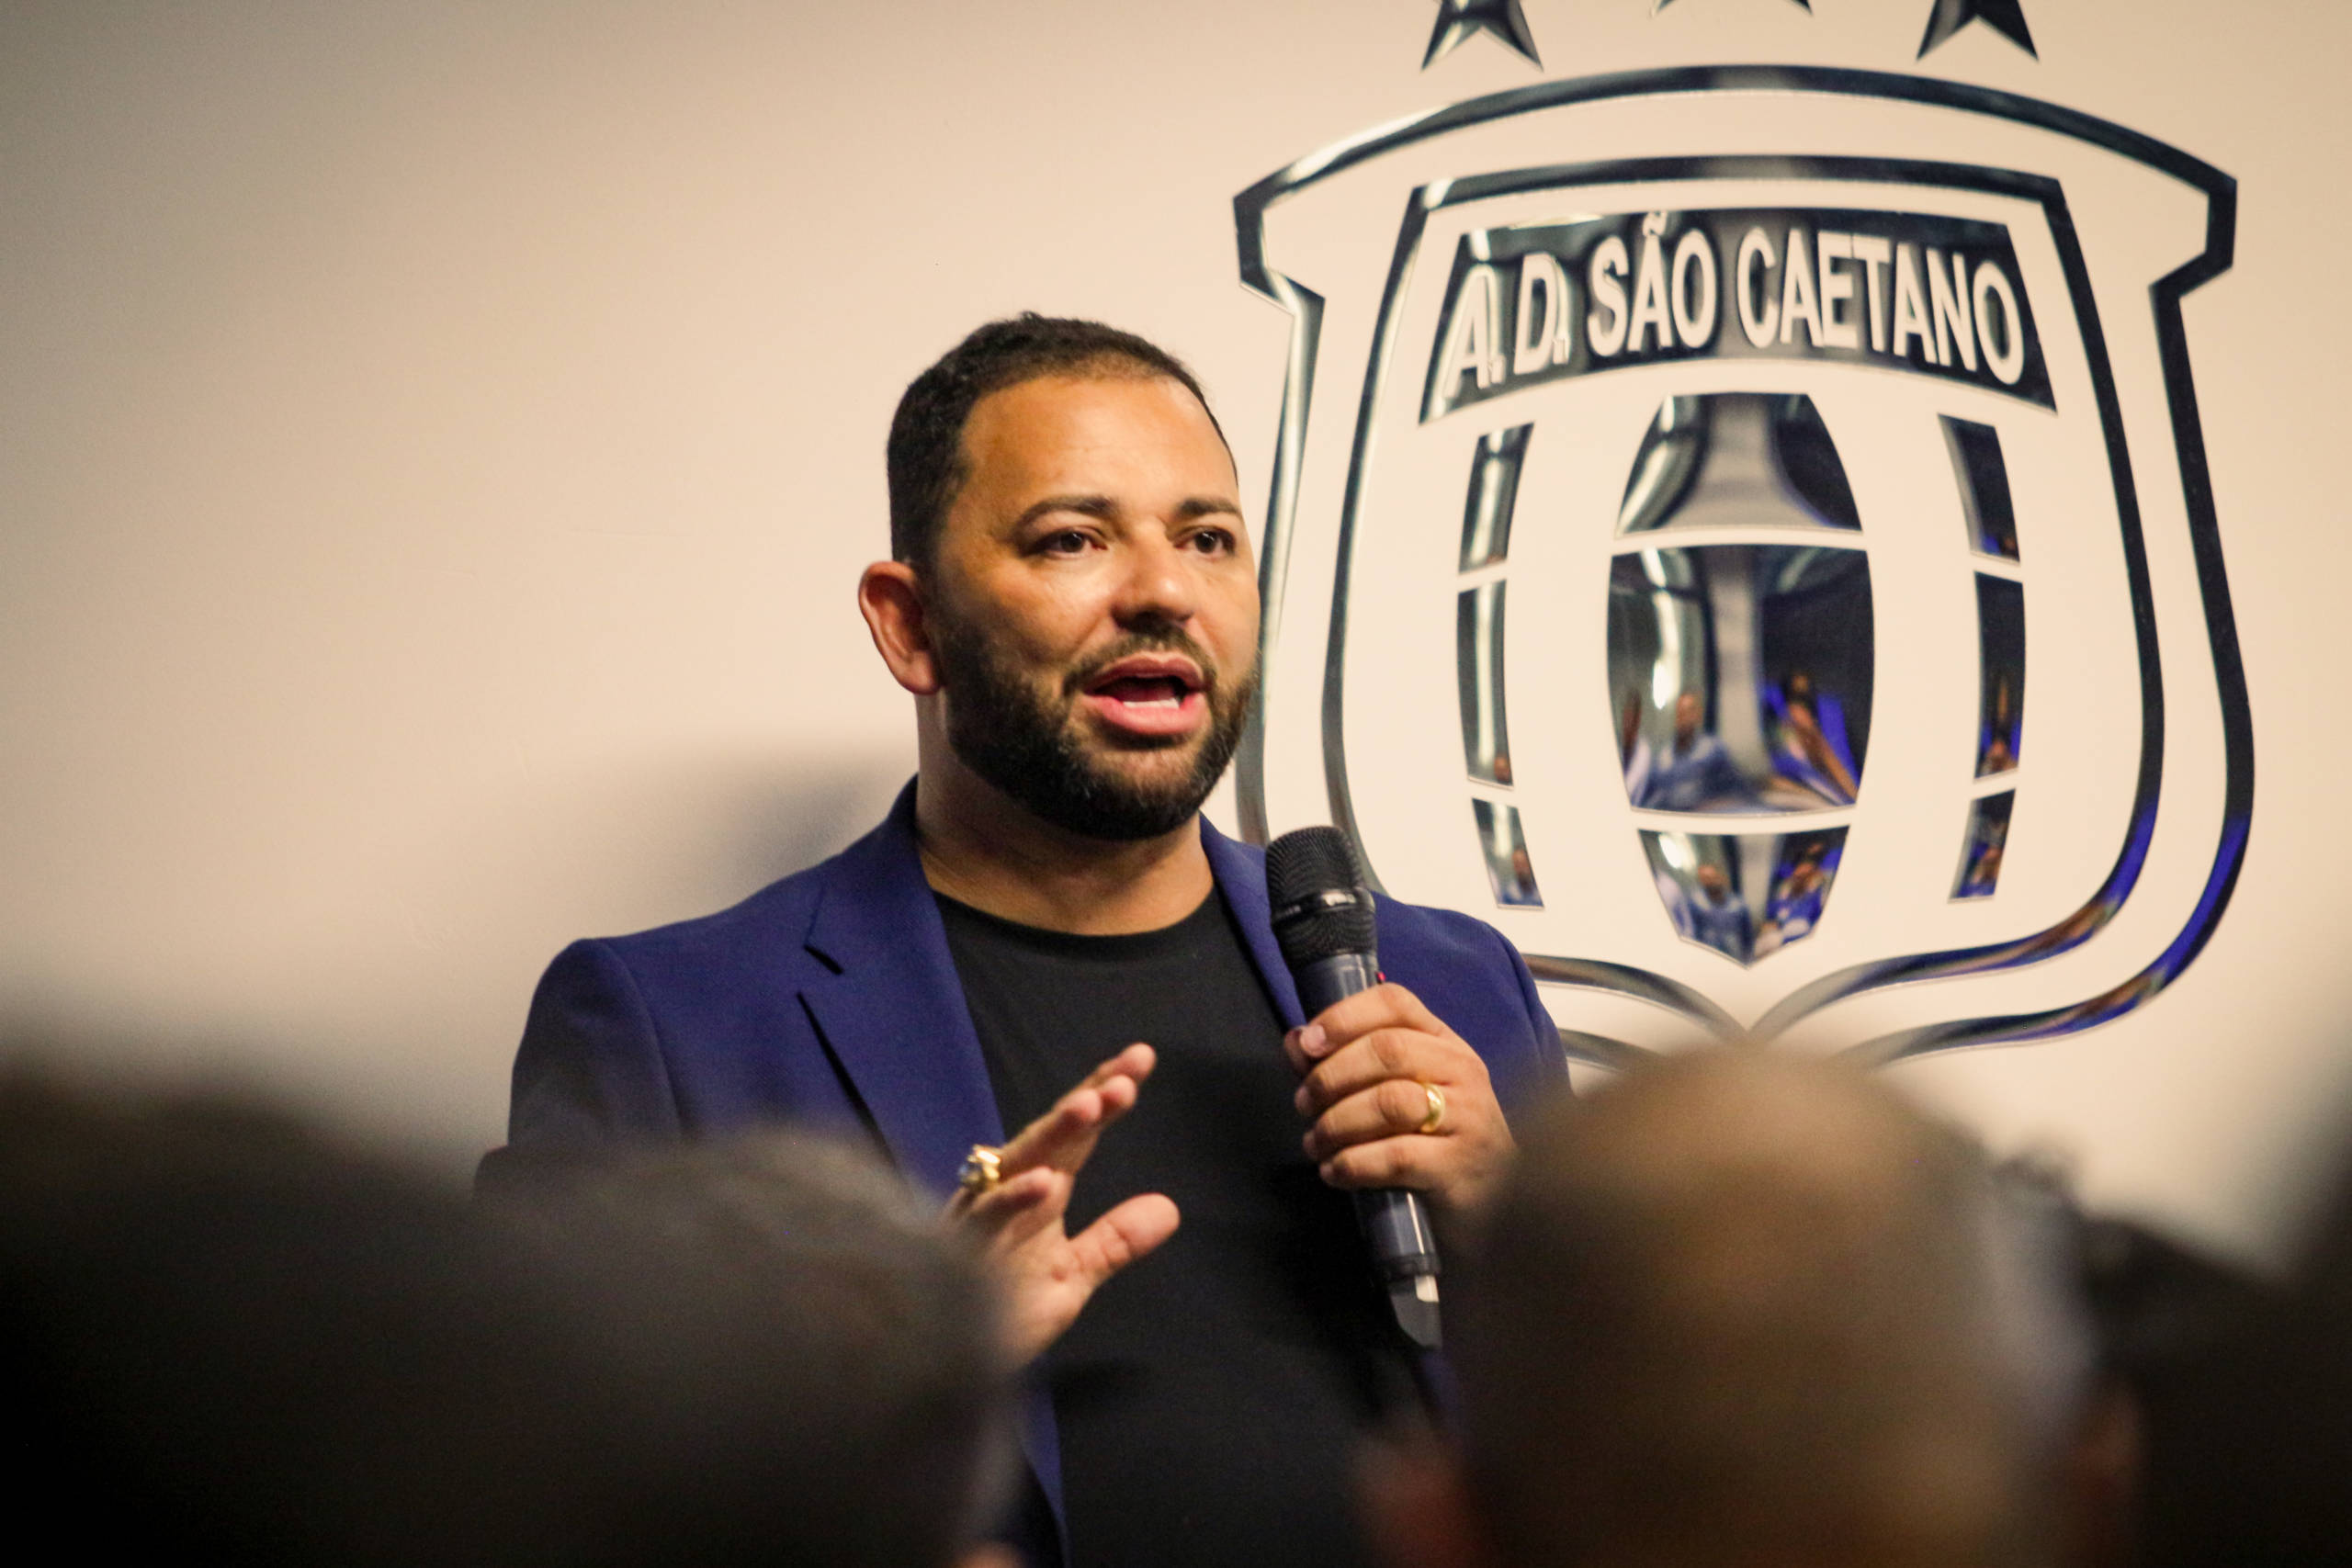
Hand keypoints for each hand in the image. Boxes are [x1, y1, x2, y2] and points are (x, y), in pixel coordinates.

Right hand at [946, 1043, 1179, 1363]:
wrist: (948, 1365)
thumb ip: (1114, 1241)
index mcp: (1039, 1190)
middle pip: (1050, 1135)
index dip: (1106, 1094)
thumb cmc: (1003, 1313)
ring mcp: (983, 1218)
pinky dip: (1012, 1199)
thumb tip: (1170, 1208)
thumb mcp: (1072, 1275)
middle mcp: (1010, 1191)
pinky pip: (985, 1218)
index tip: (1142, 1058)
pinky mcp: (959, 1251)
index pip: (1078, 1134)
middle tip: (1125, 1078)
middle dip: (1085, 1102)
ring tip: (1091, 1107)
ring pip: (1018, 1162)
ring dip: (1054, 1134)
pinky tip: (1046, 1183)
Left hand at [1285, 984, 1514, 1239]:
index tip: (1308, 1044)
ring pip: (1390, 1101)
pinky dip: (1354, 1163)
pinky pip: (1398, 1156)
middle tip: (1304, 1106)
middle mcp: (1461, 1070)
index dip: (1344, 1016)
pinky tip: (1335, 1172)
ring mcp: (1468, 1117)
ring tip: (1316, 1144)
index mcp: (1444, 1042)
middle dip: (1331, 1077)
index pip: (1395, 1003)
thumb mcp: (1395, 1093)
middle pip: (1388, 1049)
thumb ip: (1343, 1064)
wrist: (1493, 1202)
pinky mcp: (1460, 1166)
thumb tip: (1296, 1041)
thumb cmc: (1435, 1141)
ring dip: (1337, 1122)